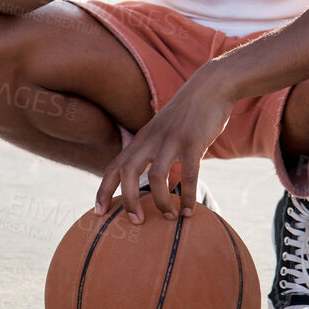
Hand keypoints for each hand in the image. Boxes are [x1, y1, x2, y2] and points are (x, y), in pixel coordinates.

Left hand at [95, 71, 234, 223]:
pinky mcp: (193, 141)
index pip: (114, 166)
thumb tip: (164, 183)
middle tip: (135, 222)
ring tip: (169, 217)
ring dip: (161, 201)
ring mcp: (172, 140)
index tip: (97, 212)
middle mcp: (152, 140)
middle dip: (128, 200)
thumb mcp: (166, 132)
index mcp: (142, 139)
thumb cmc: (188, 113)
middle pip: (128, 172)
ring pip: (157, 176)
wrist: (211, 85)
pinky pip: (188, 174)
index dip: (103, 189)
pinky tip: (190, 211)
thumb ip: (159, 153)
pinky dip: (188, 195)